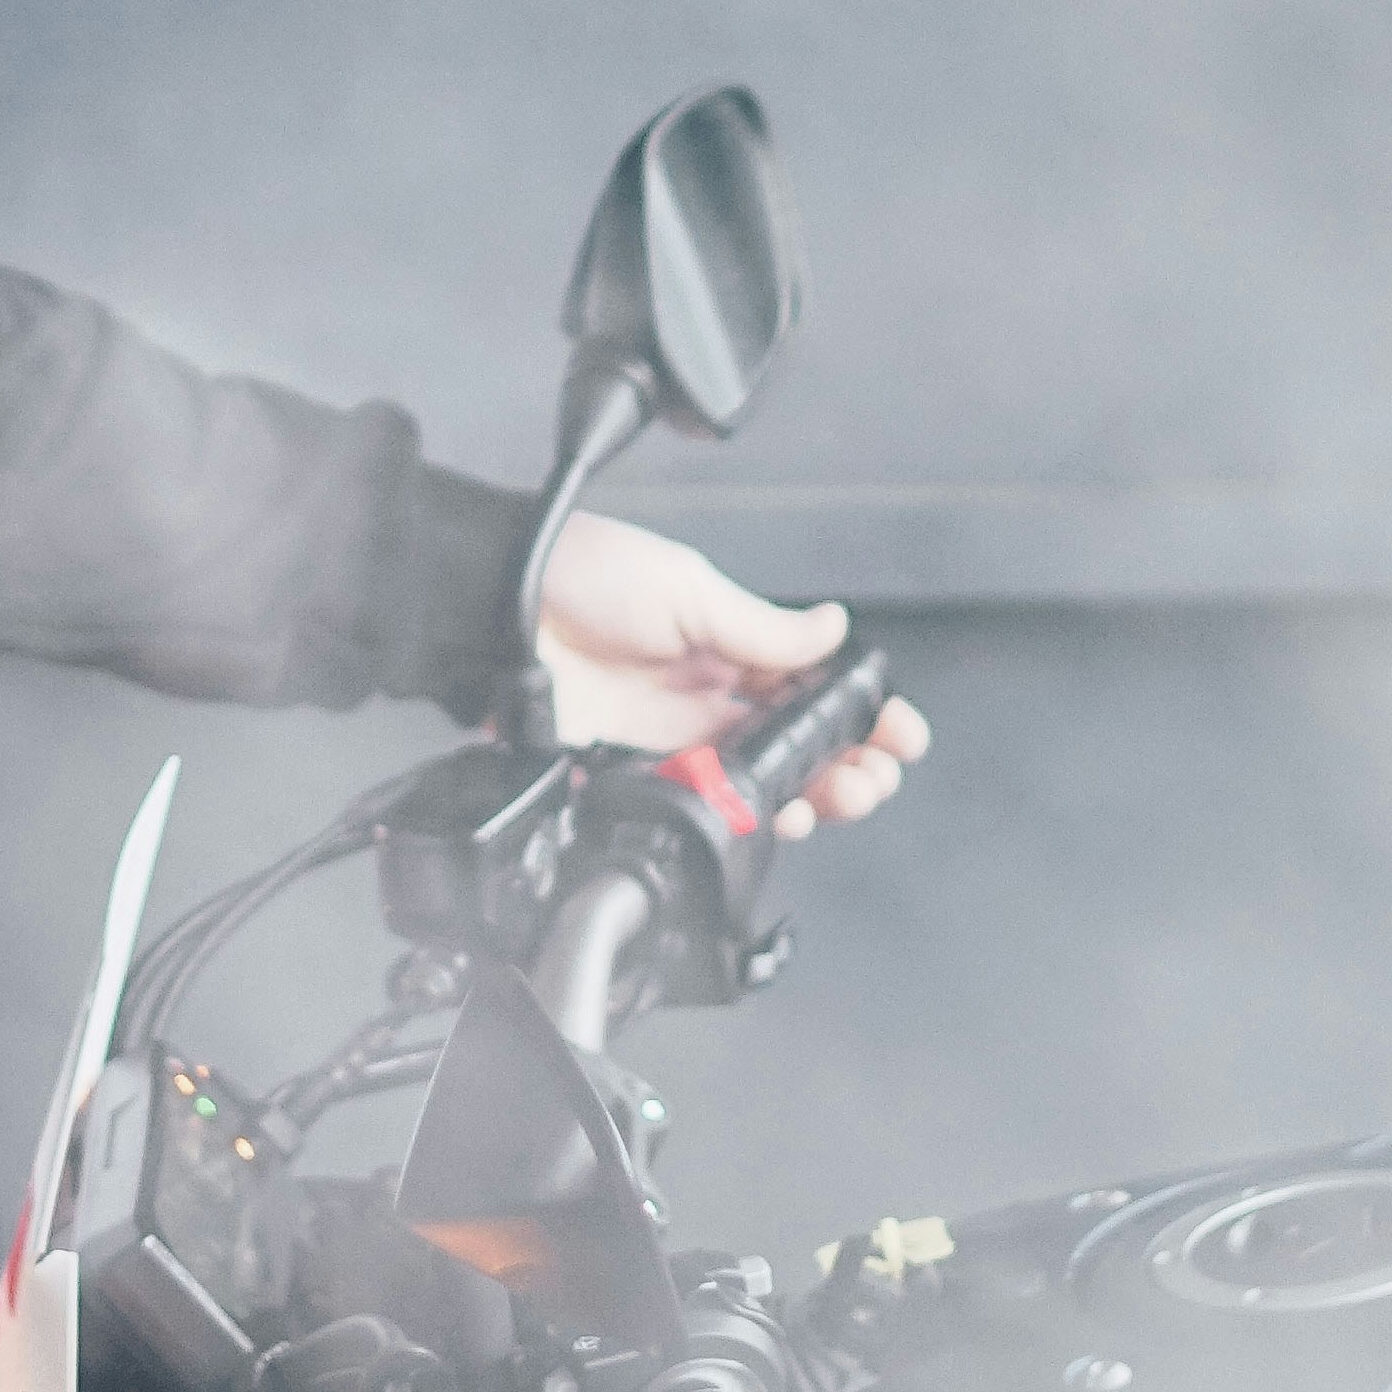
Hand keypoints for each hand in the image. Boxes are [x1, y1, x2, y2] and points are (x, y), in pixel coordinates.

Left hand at [534, 511, 929, 837]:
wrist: (490, 604)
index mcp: (724, 641)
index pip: (810, 684)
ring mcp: (672, 738)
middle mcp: (704, 695)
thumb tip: (834, 630)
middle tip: (873, 779)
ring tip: (840, 799)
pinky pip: (701, 806)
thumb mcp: (686, 587)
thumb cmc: (577, 573)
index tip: (902, 734)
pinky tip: (778, 818)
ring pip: (759, 782)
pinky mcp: (633, 773)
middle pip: (794, 745)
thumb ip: (762, 626)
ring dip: (811, 796)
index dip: (860, 711)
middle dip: (848, 764)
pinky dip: (745, 818)